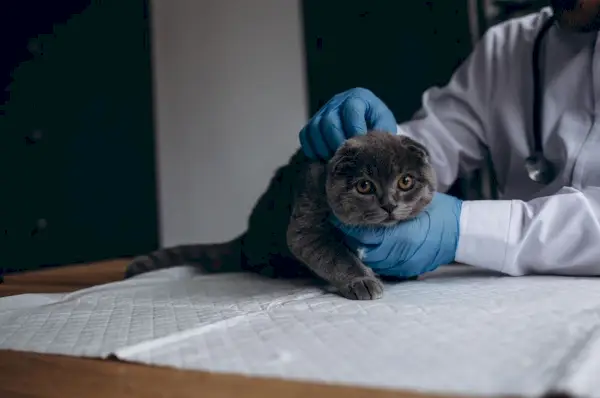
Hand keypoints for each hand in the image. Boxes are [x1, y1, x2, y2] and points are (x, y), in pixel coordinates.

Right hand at [299, 87, 396, 159]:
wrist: (366, 124)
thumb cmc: (376, 124)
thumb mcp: (384, 124)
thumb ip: (382, 132)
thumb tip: (375, 147)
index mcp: (358, 98)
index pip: (351, 110)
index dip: (354, 129)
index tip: (359, 146)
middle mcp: (337, 102)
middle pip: (329, 121)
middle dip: (337, 143)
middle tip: (346, 157)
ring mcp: (322, 112)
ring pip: (314, 129)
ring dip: (324, 148)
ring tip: (335, 159)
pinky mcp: (313, 124)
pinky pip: (305, 136)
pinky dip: (312, 149)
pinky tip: (324, 158)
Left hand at [331, 193, 462, 278]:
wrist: (463, 233)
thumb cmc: (439, 211)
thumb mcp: (414, 203)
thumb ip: (389, 208)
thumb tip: (364, 203)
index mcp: (401, 235)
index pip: (363, 235)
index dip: (348, 227)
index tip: (338, 217)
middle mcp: (400, 254)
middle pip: (363, 250)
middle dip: (351, 238)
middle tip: (341, 225)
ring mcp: (404, 265)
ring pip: (371, 260)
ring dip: (361, 248)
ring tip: (354, 234)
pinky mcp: (407, 271)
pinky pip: (384, 266)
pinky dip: (375, 256)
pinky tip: (372, 245)